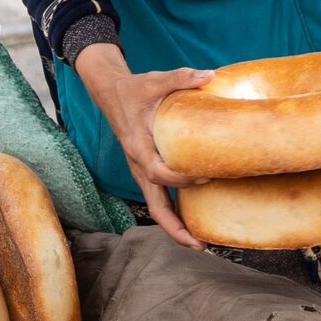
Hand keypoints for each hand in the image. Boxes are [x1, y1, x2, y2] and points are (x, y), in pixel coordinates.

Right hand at [73, 41, 210, 248]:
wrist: (111, 92)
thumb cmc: (134, 88)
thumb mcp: (155, 80)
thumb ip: (182, 77)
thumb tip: (210, 75)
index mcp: (138, 146)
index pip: (158, 173)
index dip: (180, 180)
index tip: (204, 178)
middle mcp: (138, 164)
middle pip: (154, 205)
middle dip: (174, 227)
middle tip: (199, 244)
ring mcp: (141, 170)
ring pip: (155, 206)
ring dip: (174, 226)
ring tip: (199, 243)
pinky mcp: (145, 169)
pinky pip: (158, 197)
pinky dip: (172, 212)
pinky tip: (192, 219)